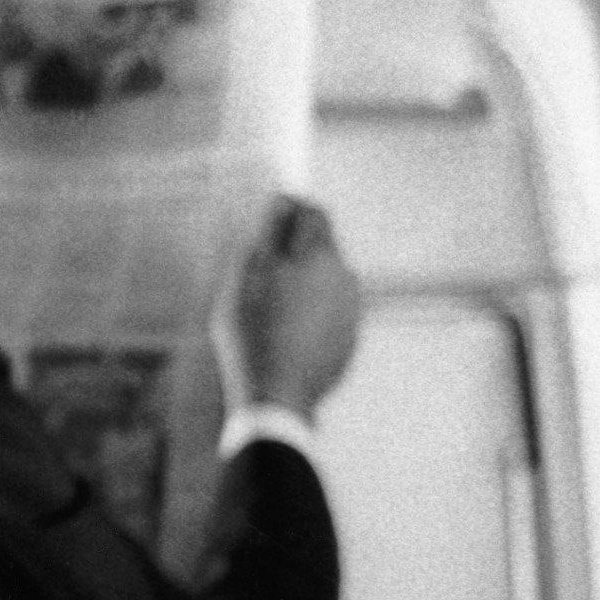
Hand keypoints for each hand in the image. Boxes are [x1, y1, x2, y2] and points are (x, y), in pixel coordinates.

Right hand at [216, 194, 360, 418]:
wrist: (278, 395)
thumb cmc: (255, 333)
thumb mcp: (247, 277)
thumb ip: (266, 235)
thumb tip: (280, 204)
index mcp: (320, 257)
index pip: (314, 213)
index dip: (290, 209)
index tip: (270, 216)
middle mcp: (345, 278)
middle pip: (322, 248)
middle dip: (295, 251)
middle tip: (262, 269)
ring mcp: (351, 311)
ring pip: (326, 282)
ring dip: (303, 283)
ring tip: (270, 308)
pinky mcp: (349, 340)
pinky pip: (329, 314)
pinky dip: (310, 314)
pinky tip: (285, 334)